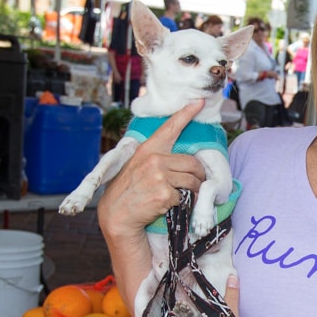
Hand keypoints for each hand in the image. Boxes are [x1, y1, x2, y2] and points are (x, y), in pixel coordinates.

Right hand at [99, 101, 206, 248]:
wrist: (117, 214)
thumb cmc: (129, 190)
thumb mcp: (137, 165)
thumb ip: (156, 158)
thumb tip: (181, 159)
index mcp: (148, 149)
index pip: (171, 127)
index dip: (187, 113)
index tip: (199, 102)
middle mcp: (154, 159)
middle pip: (193, 163)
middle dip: (199, 176)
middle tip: (197, 184)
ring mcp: (159, 176)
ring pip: (193, 180)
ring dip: (194, 191)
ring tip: (185, 196)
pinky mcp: (164, 193)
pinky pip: (186, 196)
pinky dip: (183, 203)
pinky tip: (170, 205)